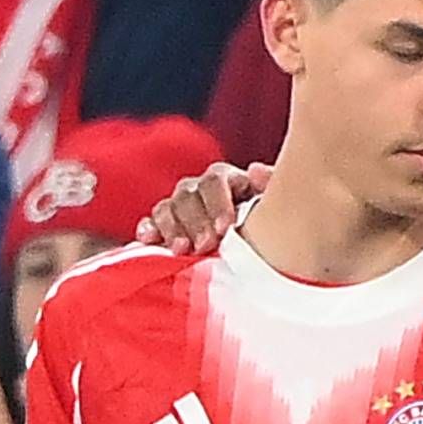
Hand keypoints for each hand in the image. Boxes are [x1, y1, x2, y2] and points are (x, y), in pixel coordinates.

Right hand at [135, 162, 271, 253]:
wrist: (255, 253)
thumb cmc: (268, 227)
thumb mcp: (274, 206)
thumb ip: (269, 186)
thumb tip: (254, 170)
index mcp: (226, 180)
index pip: (215, 181)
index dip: (218, 203)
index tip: (226, 228)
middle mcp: (199, 189)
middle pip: (188, 195)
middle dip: (196, 221)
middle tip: (205, 246)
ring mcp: (179, 208)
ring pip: (167, 208)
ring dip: (172, 228)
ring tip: (181, 250)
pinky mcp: (162, 227)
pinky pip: (150, 223)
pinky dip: (148, 230)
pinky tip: (148, 239)